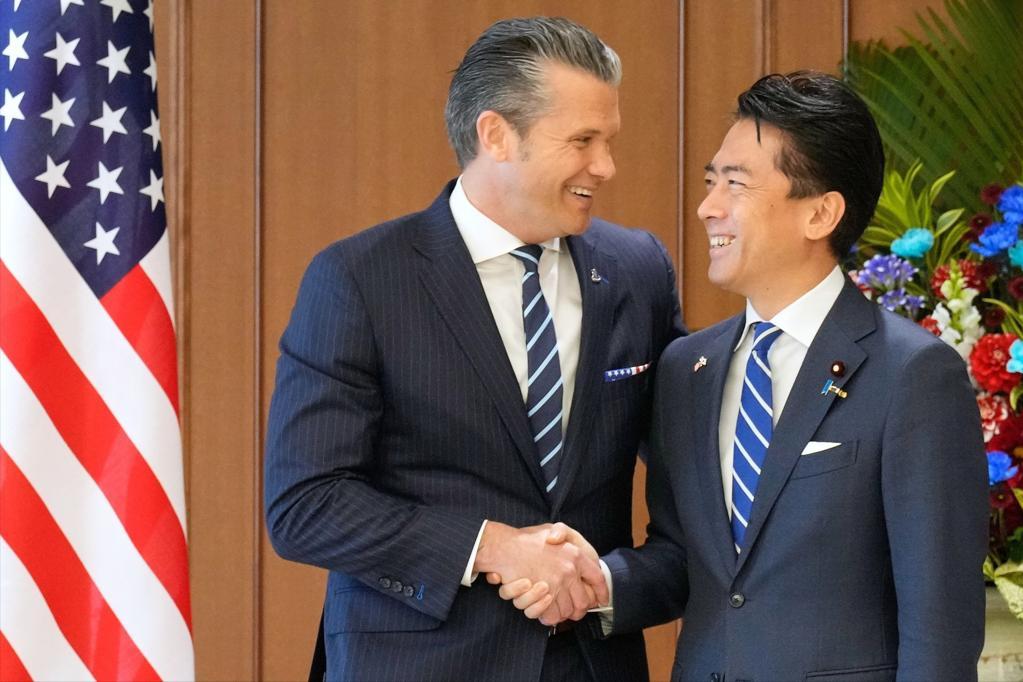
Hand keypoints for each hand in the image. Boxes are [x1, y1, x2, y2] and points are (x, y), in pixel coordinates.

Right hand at [474, 522, 606, 622]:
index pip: (598, 578)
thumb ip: (564, 534)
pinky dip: (550, 617)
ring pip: (568, 611)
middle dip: (580, 609)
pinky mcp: (542, 597)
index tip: (601, 599)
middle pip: (584, 601)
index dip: (602, 591)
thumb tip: (572, 552)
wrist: (502, 546)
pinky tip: (547, 612)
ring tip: (559, 610)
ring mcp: (556, 585)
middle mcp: (569, 571)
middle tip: (575, 610)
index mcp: (575, 554)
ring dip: (564, 614)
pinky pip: (553, 615)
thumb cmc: (525, 538)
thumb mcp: (550, 528)